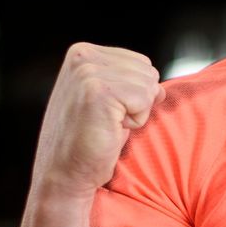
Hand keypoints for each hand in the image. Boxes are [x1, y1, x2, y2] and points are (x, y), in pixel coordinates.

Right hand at [33, 43, 160, 199]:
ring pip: (148, 86)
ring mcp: (88, 72)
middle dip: (137, 102)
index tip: (105, 112)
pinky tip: (109, 130)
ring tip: (106, 125)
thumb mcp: (108, 103)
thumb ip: (128, 85)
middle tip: (107, 122)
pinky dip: (135, 121)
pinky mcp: (99, 91)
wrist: (65, 174)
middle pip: (147, 72)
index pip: (140, 63)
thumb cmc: (88, 143)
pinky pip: (144, 100)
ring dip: (136, 113)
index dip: (133, 94)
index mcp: (83, 53)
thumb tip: (160, 89)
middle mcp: (82, 56)